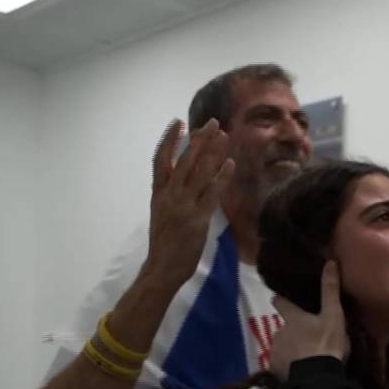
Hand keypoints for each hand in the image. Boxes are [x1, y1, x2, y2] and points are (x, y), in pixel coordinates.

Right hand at [143, 118, 234, 286]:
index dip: (170, 139)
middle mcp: (169, 196)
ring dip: (213, 152)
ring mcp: (183, 206)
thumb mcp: (162, 212)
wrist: (161, 267)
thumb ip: (171, 193)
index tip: (178, 122)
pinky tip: (230, 164)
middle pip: (185, 160)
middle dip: (199, 140)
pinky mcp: (198, 218)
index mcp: (158, 193)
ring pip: (199, 172)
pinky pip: (212, 193)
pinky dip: (222, 177)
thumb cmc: (164, 242)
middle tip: (212, 123)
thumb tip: (184, 176)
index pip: (161, 159)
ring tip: (224, 136)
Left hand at [269, 261, 350, 380]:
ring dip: (291, 350)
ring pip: (282, 347)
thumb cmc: (326, 343)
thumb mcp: (333, 315)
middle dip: (291, 332)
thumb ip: (330, 290)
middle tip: (307, 339)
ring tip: (305, 358)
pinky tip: (299, 371)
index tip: (279, 299)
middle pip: (283, 327)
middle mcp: (279, 331)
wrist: (316, 377)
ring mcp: (275, 351)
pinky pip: (280, 365)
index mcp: (292, 318)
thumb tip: (330, 262)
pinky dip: (288, 366)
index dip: (280, 301)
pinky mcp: (275, 369)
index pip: (280, 303)